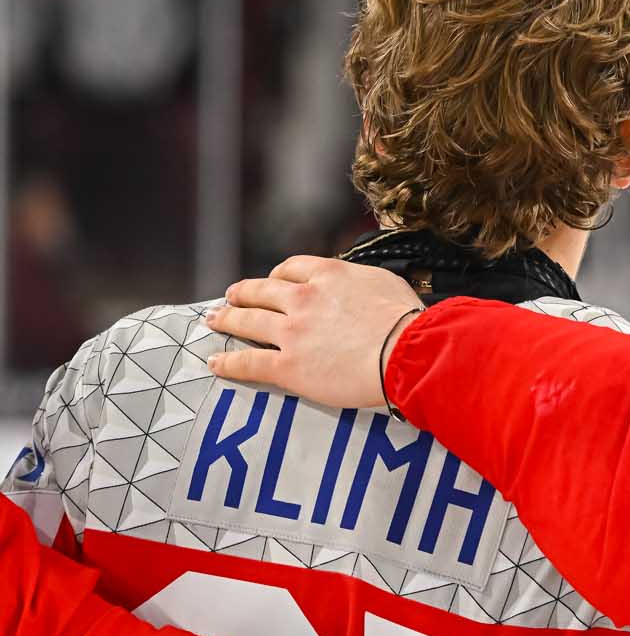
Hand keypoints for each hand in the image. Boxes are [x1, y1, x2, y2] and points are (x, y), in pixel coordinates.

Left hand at [205, 256, 424, 406]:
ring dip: (226, 319)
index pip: (291, 269)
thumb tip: (360, 287)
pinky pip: (248, 362)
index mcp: (328, 275)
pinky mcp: (288, 366)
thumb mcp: (386, 283)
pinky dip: (228, 363)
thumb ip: (361, 282)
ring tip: (215, 320)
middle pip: (260, 291)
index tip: (273, 282)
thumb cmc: (409, 321)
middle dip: (243, 294)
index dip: (277, 276)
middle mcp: (303, 298)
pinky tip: (216, 363)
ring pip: (246, 321)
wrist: (409, 353)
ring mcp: (291, 332)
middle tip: (232, 297)